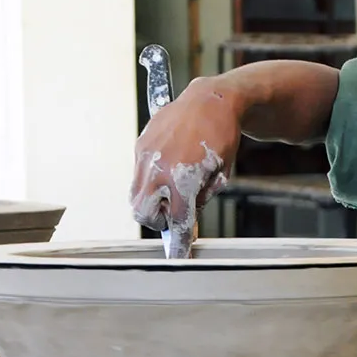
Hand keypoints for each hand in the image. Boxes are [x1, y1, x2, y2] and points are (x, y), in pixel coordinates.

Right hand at [129, 77, 240, 231]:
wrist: (209, 101)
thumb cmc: (222, 139)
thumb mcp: (219, 177)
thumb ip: (199, 199)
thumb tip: (184, 219)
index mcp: (182, 179)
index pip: (175, 221)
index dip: (179, 241)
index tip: (179, 254)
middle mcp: (158, 169)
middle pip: (143, 213)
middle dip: (157, 221)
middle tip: (173, 217)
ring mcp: (145, 156)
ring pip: (135, 196)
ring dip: (150, 203)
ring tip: (170, 195)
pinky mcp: (140, 146)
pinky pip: (136, 175)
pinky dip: (149, 182)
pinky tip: (167, 173)